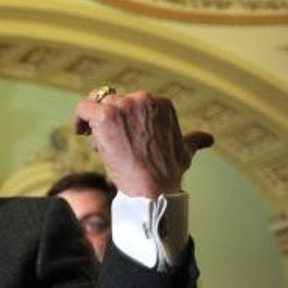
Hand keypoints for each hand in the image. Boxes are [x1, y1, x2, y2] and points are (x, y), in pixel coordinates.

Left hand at [74, 89, 212, 196]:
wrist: (153, 187)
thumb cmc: (167, 173)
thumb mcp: (185, 152)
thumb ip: (194, 141)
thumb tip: (208, 139)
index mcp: (162, 104)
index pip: (132, 103)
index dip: (124, 122)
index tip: (123, 139)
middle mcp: (144, 99)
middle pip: (114, 103)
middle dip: (109, 123)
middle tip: (108, 145)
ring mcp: (124, 106)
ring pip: (98, 106)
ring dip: (95, 125)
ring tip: (99, 146)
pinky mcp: (105, 116)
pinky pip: (83, 108)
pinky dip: (78, 118)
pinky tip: (79, 132)